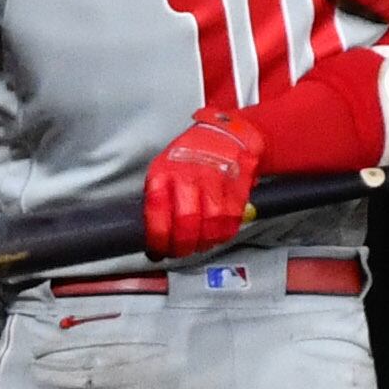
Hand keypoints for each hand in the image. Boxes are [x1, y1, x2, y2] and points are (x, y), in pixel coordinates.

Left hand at [143, 105, 266, 256]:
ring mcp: (216, 183)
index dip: (156, 237)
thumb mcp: (163, 167)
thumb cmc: (190, 155)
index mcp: (165, 172)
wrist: (225, 136)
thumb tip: (152, 231)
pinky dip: (222, 235)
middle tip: (178, 251)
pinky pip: (231, 222)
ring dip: (203, 243)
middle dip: (181, 246)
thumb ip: (157, 196)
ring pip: (211, 226)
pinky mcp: (237, 190)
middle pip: (187, 222)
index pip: (157, 210)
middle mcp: (190, 176)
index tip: (156, 250)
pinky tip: (214, 235)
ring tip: (197, 245)